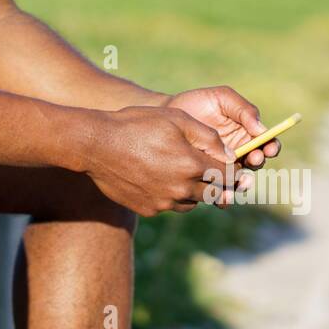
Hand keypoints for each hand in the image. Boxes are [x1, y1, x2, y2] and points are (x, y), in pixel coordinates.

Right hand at [83, 105, 240, 216]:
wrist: (96, 144)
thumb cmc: (136, 125)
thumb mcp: (176, 119)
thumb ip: (209, 137)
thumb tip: (230, 155)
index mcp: (193, 165)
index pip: (228, 175)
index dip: (232, 169)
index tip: (230, 165)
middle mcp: (182, 188)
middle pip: (213, 193)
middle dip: (215, 182)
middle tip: (206, 169)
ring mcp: (164, 202)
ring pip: (192, 202)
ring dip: (193, 190)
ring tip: (180, 171)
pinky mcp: (149, 209)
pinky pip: (169, 205)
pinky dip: (170, 195)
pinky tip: (157, 177)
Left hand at [163, 86, 278, 190]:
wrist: (169, 113)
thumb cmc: (198, 102)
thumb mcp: (222, 98)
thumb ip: (243, 109)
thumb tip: (262, 129)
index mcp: (247, 133)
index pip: (267, 143)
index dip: (271, 147)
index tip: (268, 148)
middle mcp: (240, 151)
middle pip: (256, 163)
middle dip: (257, 162)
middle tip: (251, 159)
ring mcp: (224, 165)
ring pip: (240, 180)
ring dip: (241, 182)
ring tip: (237, 180)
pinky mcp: (209, 176)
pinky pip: (219, 189)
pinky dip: (222, 195)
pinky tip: (219, 195)